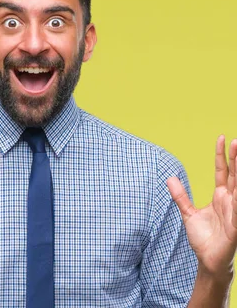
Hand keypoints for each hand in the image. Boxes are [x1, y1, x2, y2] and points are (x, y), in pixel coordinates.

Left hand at [167, 135, 236, 276]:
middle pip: (235, 175)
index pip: (223, 171)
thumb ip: (180, 196)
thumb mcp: (188, 213)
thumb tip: (169, 178)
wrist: (208, 260)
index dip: (222, 155)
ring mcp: (235, 212)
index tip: (222, 138)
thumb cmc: (203, 238)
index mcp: (221, 196)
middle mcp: (230, 201)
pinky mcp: (236, 226)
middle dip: (236, 159)